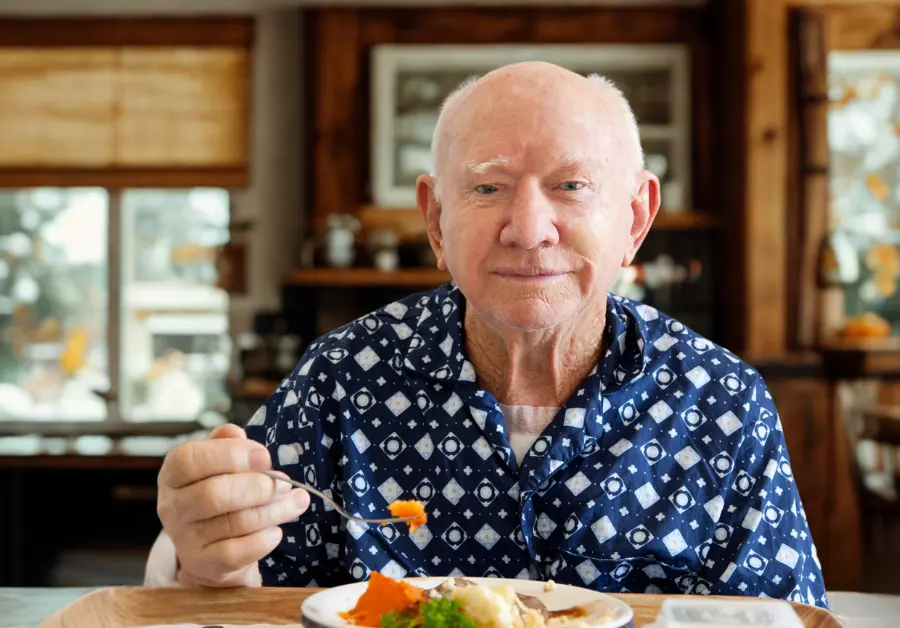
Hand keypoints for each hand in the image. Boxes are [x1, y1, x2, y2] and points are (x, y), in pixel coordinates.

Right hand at [157, 423, 309, 586]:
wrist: (212, 548)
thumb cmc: (221, 493)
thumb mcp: (218, 463)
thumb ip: (226, 444)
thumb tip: (235, 432)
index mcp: (173, 474)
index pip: (190, 460)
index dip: (230, 455)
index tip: (264, 457)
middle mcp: (172, 507)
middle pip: (214, 494)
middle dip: (258, 487)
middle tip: (284, 483)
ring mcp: (185, 539)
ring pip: (234, 522)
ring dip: (274, 510)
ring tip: (297, 501)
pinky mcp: (203, 564)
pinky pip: (237, 553)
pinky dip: (263, 540)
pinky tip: (277, 531)